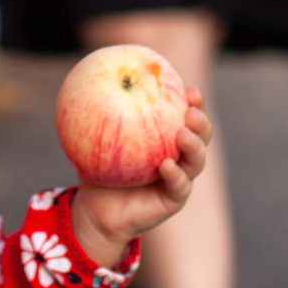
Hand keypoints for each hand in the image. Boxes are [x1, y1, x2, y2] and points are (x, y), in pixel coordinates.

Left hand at [69, 91, 211, 267]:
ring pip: (197, 160)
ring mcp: (179, 177)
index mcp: (165, 136)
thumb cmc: (96, 169)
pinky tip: (166, 166)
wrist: (95, 209)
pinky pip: (179, 185)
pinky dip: (176, 175)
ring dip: (195, 146)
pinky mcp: (174, 199)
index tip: (188, 88)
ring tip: (183, 134)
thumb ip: (97, 112)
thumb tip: (86, 78)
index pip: (185, 114)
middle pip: (201, 135)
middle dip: (201, 121)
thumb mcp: (94, 138)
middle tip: (190, 112)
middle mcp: (178, 154)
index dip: (193, 101)